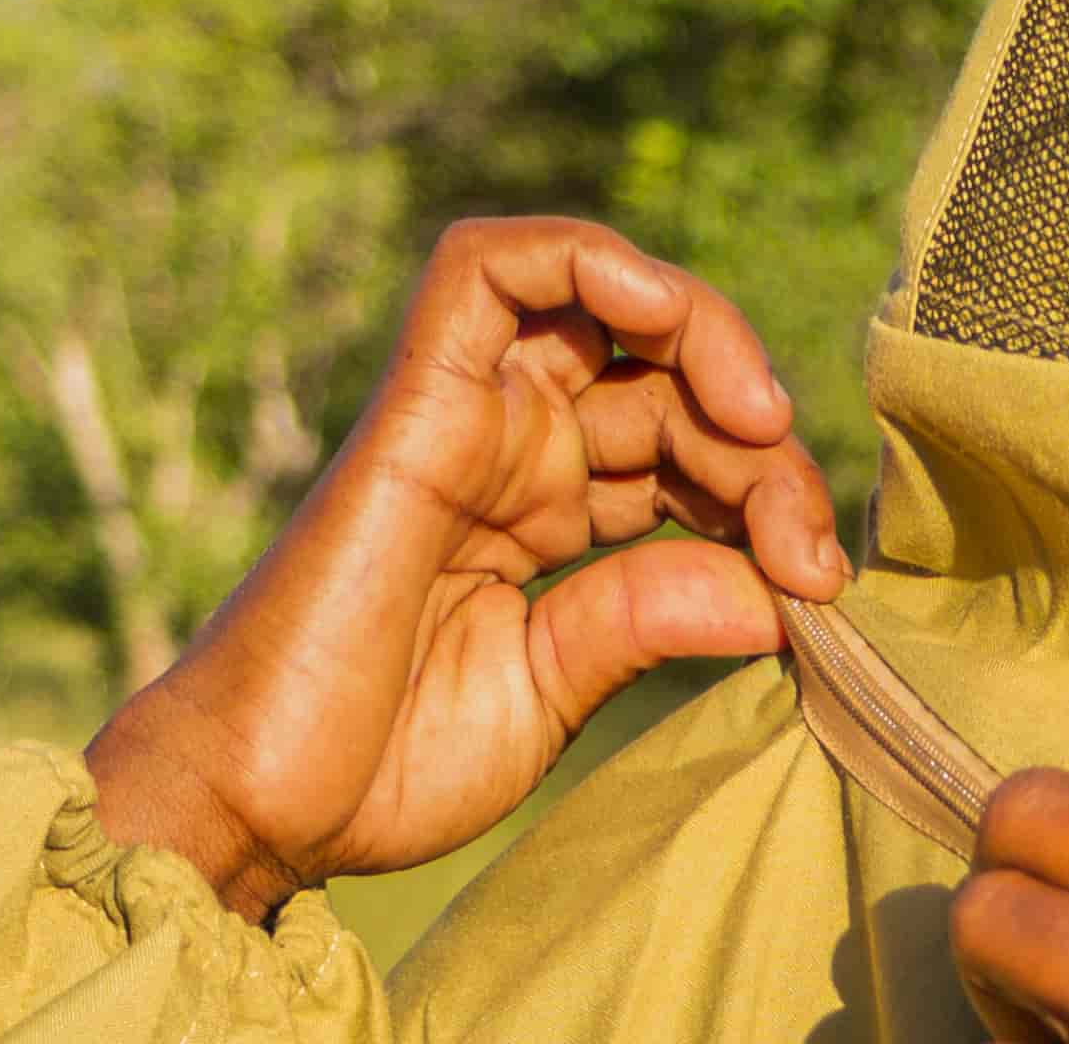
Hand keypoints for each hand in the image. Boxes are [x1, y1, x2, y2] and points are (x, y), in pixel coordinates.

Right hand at [81, 217, 844, 921]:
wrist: (250, 810)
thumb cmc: (377, 765)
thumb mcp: (554, 688)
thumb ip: (654, 615)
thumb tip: (783, 588)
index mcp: (543, 509)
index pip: (689, 446)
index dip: (770, 490)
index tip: (818, 583)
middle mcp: (509, 446)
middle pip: (668, 375)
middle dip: (761, 440)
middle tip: (805, 545)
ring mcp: (463, 417)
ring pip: (603, 301)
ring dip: (705, 334)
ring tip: (760, 421)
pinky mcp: (414, 407)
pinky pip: (486, 271)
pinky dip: (586, 259)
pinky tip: (659, 311)